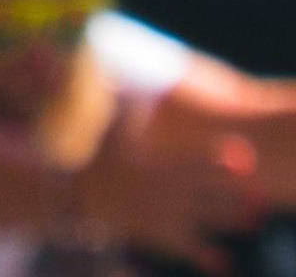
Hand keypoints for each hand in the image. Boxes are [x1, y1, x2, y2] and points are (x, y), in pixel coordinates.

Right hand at [83, 116, 258, 270]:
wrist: (76, 195)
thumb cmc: (96, 157)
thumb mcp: (109, 128)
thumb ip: (124, 105)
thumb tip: (121, 75)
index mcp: (157, 162)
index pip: (194, 157)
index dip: (220, 156)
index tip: (243, 157)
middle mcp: (165, 189)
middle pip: (209, 189)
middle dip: (235, 191)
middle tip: (258, 190)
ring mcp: (164, 213)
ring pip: (206, 218)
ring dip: (232, 218)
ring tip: (254, 217)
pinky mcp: (159, 235)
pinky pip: (188, 248)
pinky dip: (207, 256)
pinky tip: (223, 262)